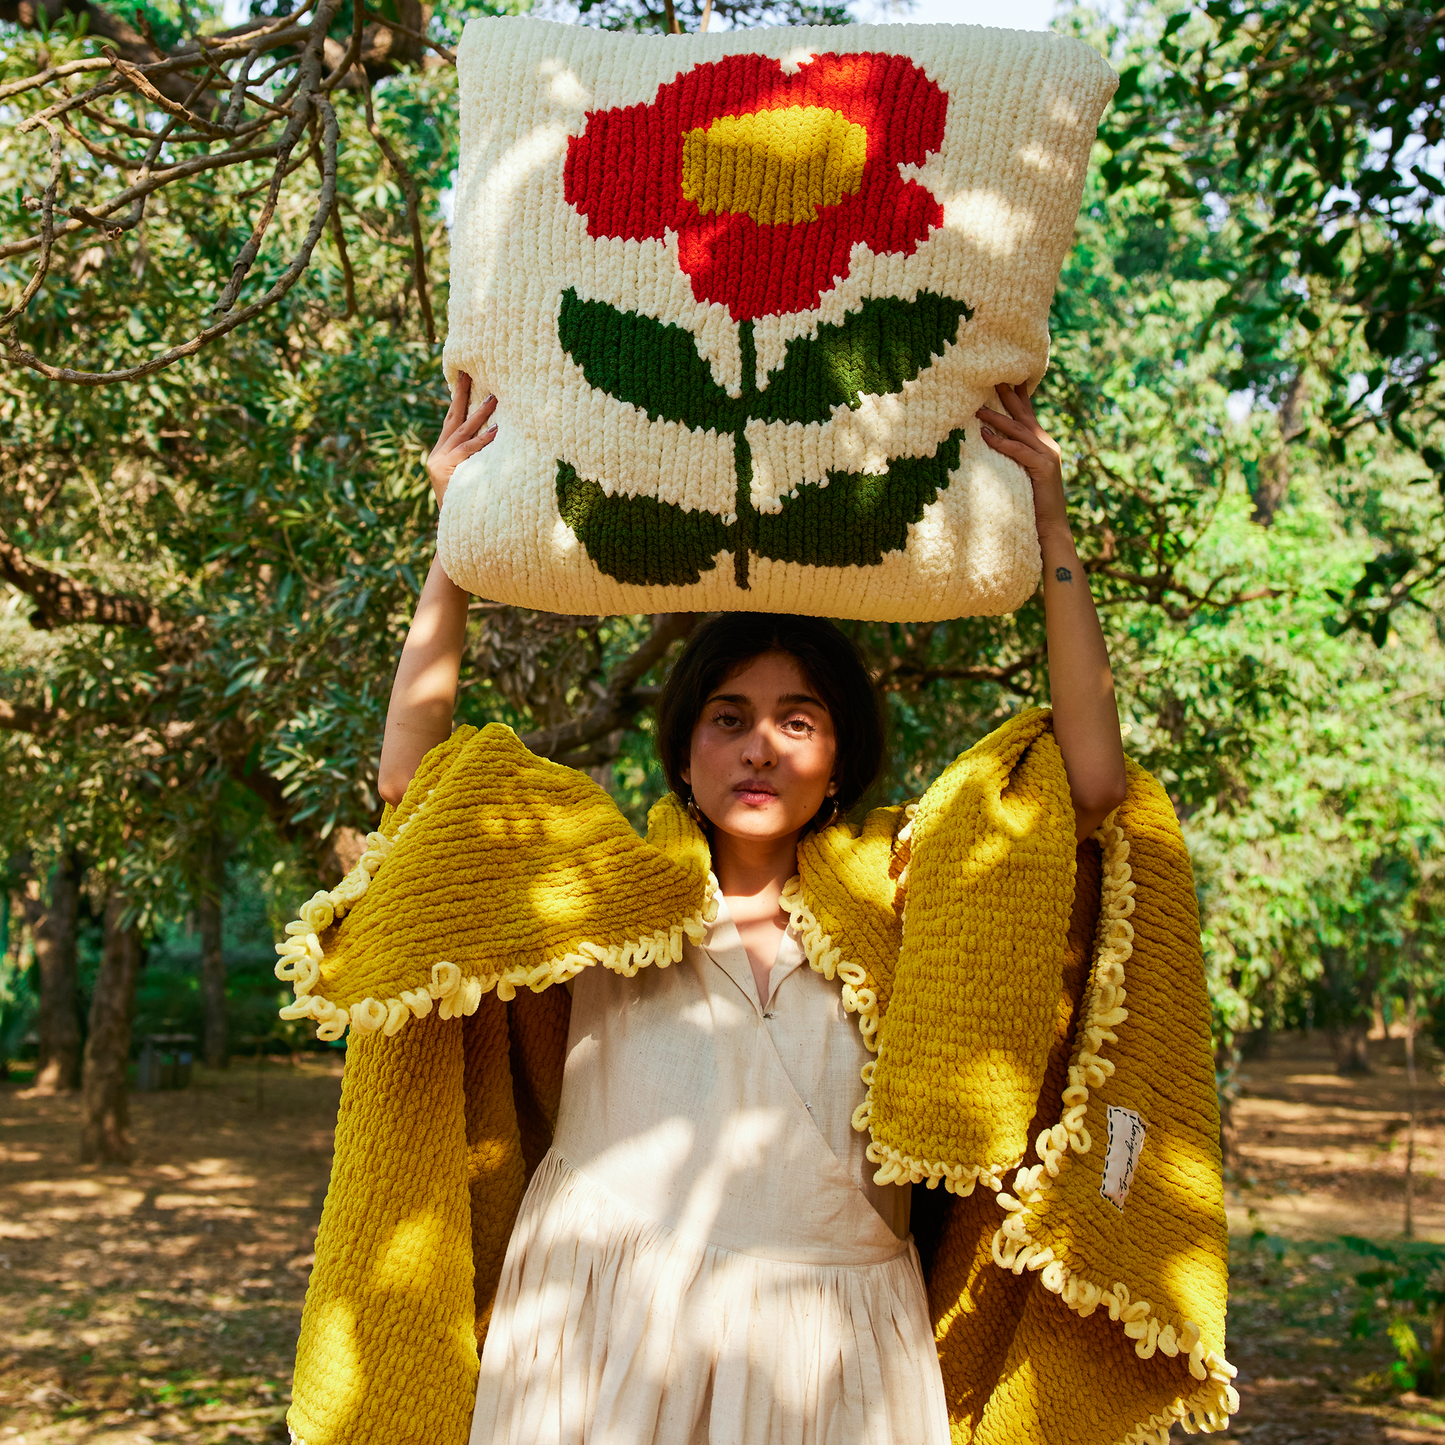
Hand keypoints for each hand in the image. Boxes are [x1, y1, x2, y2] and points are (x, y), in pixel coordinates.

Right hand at [427, 373, 496, 506]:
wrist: (453, 531)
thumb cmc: (467, 506)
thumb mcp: (468, 478)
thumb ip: (474, 459)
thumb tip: (498, 437)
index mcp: (441, 454)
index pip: (451, 420)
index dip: (458, 399)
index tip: (465, 378)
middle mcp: (438, 454)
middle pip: (452, 417)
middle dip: (461, 393)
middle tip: (470, 372)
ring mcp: (440, 462)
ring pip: (463, 431)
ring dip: (479, 413)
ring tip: (494, 397)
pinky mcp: (446, 470)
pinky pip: (469, 451)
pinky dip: (483, 440)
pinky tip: (497, 430)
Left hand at [976, 382, 1068, 544]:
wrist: (1050, 527)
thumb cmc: (1031, 503)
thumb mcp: (1021, 474)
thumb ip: (1013, 456)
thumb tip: (989, 442)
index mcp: (1043, 445)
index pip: (1028, 415)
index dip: (1018, 396)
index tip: (1005, 377)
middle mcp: (1048, 445)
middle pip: (1024, 416)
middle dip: (1008, 397)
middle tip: (993, 378)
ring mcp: (1048, 456)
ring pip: (1019, 431)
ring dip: (997, 419)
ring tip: (977, 409)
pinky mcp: (1044, 469)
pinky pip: (1019, 451)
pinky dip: (1002, 443)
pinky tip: (986, 436)